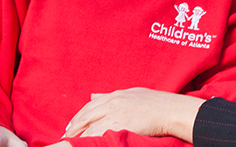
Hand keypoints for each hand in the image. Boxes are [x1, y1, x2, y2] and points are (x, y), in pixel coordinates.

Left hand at [64, 88, 203, 142]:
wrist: (170, 110)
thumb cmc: (157, 104)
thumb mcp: (133, 94)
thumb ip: (112, 96)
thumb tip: (94, 95)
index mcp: (116, 95)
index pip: (91, 105)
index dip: (79, 116)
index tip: (71, 125)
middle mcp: (113, 102)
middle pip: (87, 115)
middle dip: (74, 126)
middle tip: (65, 135)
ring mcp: (116, 113)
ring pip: (91, 125)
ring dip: (80, 134)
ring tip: (71, 142)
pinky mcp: (120, 124)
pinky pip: (100, 133)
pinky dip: (90, 138)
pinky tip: (85, 143)